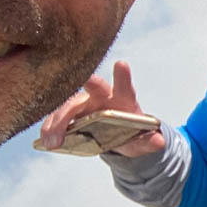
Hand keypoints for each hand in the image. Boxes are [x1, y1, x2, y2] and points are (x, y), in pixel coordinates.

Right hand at [38, 61, 165, 157]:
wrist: (114, 136)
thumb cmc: (129, 133)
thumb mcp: (140, 141)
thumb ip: (149, 141)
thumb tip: (159, 141)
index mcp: (122, 98)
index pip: (124, 85)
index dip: (123, 75)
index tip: (122, 64)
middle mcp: (100, 95)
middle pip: (92, 88)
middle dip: (85, 86)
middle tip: (83, 83)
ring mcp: (82, 103)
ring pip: (68, 105)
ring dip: (59, 121)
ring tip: (54, 140)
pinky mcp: (67, 114)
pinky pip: (55, 118)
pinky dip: (50, 128)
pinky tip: (46, 141)